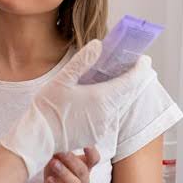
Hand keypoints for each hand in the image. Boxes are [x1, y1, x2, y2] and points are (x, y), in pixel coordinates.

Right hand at [0, 39, 155, 177]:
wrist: (38, 137)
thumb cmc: (48, 108)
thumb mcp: (62, 79)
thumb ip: (82, 61)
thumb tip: (98, 45)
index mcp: (102, 98)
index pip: (131, 81)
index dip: (140, 69)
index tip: (144, 59)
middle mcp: (107, 114)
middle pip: (126, 93)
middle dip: (129, 79)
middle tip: (126, 66)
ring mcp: (102, 127)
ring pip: (116, 106)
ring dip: (116, 94)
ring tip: (106, 82)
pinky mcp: (95, 136)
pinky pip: (106, 117)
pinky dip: (105, 107)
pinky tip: (92, 101)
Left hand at [43, 147, 99, 182]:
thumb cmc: (56, 166)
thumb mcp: (58, 154)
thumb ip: (60, 145)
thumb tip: (55, 129)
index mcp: (84, 166)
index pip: (94, 159)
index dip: (91, 151)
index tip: (84, 143)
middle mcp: (82, 179)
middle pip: (83, 170)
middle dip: (71, 160)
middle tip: (60, 152)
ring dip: (64, 173)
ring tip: (53, 163)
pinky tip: (49, 179)